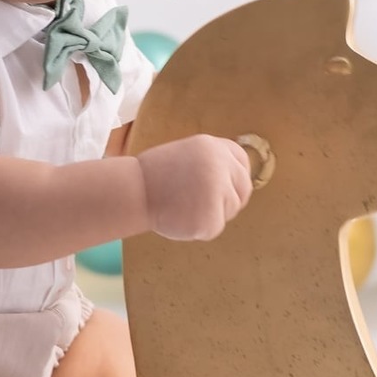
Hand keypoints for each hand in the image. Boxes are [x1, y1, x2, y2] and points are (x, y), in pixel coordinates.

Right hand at [136, 135, 253, 240]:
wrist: (133, 191)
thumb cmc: (154, 176)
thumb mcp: (188, 155)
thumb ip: (212, 164)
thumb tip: (234, 181)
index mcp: (214, 147)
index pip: (242, 163)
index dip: (236, 177)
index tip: (228, 186)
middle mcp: (220, 166)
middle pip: (243, 189)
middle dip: (231, 199)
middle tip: (208, 205)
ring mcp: (217, 192)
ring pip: (230, 210)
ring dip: (212, 213)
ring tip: (184, 207)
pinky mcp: (211, 218)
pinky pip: (214, 228)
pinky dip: (199, 229)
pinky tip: (179, 217)